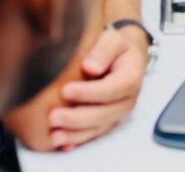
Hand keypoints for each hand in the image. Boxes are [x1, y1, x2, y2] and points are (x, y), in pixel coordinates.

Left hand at [47, 27, 147, 150]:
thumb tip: (90, 67)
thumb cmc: (116, 47)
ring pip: (99, 128)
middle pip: (105, 114)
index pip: (111, 89)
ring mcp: (118, 112)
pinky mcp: (109, 120)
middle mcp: (128, 99)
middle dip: (78, 118)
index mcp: (131, 77)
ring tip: (54, 136)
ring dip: (76, 134)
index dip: (89, 92)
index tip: (66, 90)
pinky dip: (79, 139)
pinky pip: (95, 133)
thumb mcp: (112, 39)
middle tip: (54, 117)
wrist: (125, 56)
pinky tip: (63, 144)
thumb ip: (103, 50)